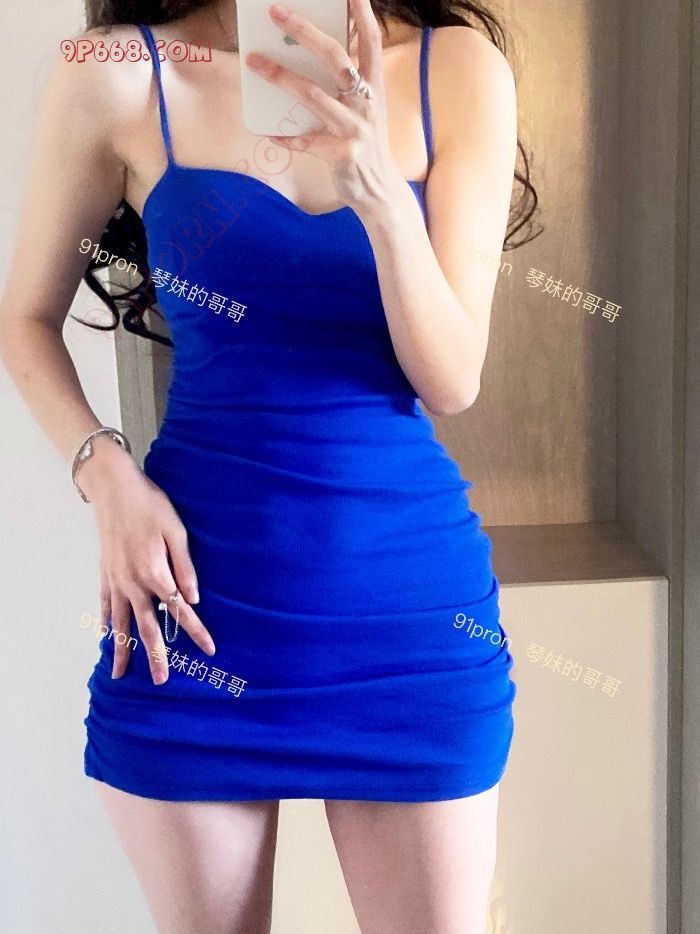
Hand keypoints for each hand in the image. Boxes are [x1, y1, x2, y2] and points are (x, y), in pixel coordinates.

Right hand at [80, 440, 215, 684]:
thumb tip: (193, 597)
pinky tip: (107, 637)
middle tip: (162, 681)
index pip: (179, 610)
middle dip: (156, 655)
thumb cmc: (150, 506)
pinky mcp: (105, 573)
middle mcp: (133, 583)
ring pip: (120, 623)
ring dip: (122, 649)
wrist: (114, 489)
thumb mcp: (176, 531)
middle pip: (146, 627)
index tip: (209, 649)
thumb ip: (185, 567)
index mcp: (155, 573)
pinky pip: (106, 605)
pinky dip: (106, 623)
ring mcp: (116, 580)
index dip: (196, 630)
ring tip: (121, 675)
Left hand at [245, 0, 403, 210]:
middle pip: (335, 58)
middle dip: (304, 32)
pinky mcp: (341, 155)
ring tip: (254, 61)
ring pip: (313, 95)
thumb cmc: (366, 143)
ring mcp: (354, 129)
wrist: (381, 191)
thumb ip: (349, 82)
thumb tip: (316, 50)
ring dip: (280, 76)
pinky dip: (285, 137)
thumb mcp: (366, 108)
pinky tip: (268, 133)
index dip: (360, 13)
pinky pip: (305, 142)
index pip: (370, 41)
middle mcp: (366, 103)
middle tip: (277, 13)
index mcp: (374, 87)